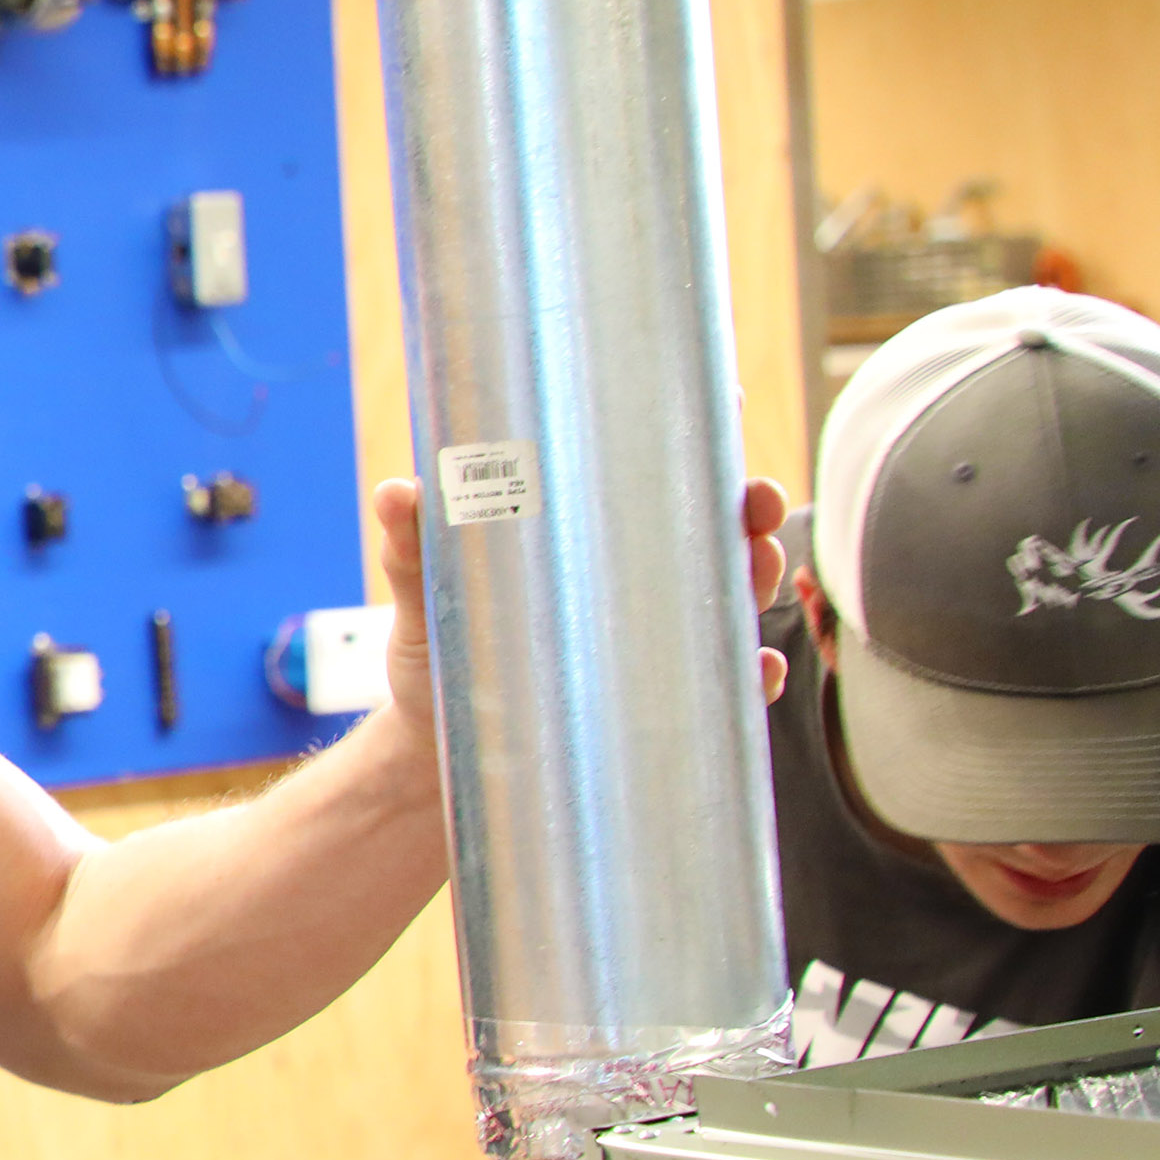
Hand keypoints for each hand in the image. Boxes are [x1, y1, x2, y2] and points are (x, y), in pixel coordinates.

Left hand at [374, 474, 792, 720]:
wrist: (433, 758)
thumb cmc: (437, 660)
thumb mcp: (424, 599)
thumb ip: (411, 549)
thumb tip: (398, 492)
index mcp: (585, 543)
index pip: (652, 479)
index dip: (696, 440)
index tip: (722, 401)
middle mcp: (631, 588)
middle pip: (713, 534)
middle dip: (748, 509)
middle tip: (752, 499)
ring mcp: (650, 647)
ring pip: (731, 602)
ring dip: (760, 579)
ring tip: (758, 564)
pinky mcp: (658, 711)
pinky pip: (723, 691)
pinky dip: (749, 676)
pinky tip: (755, 666)